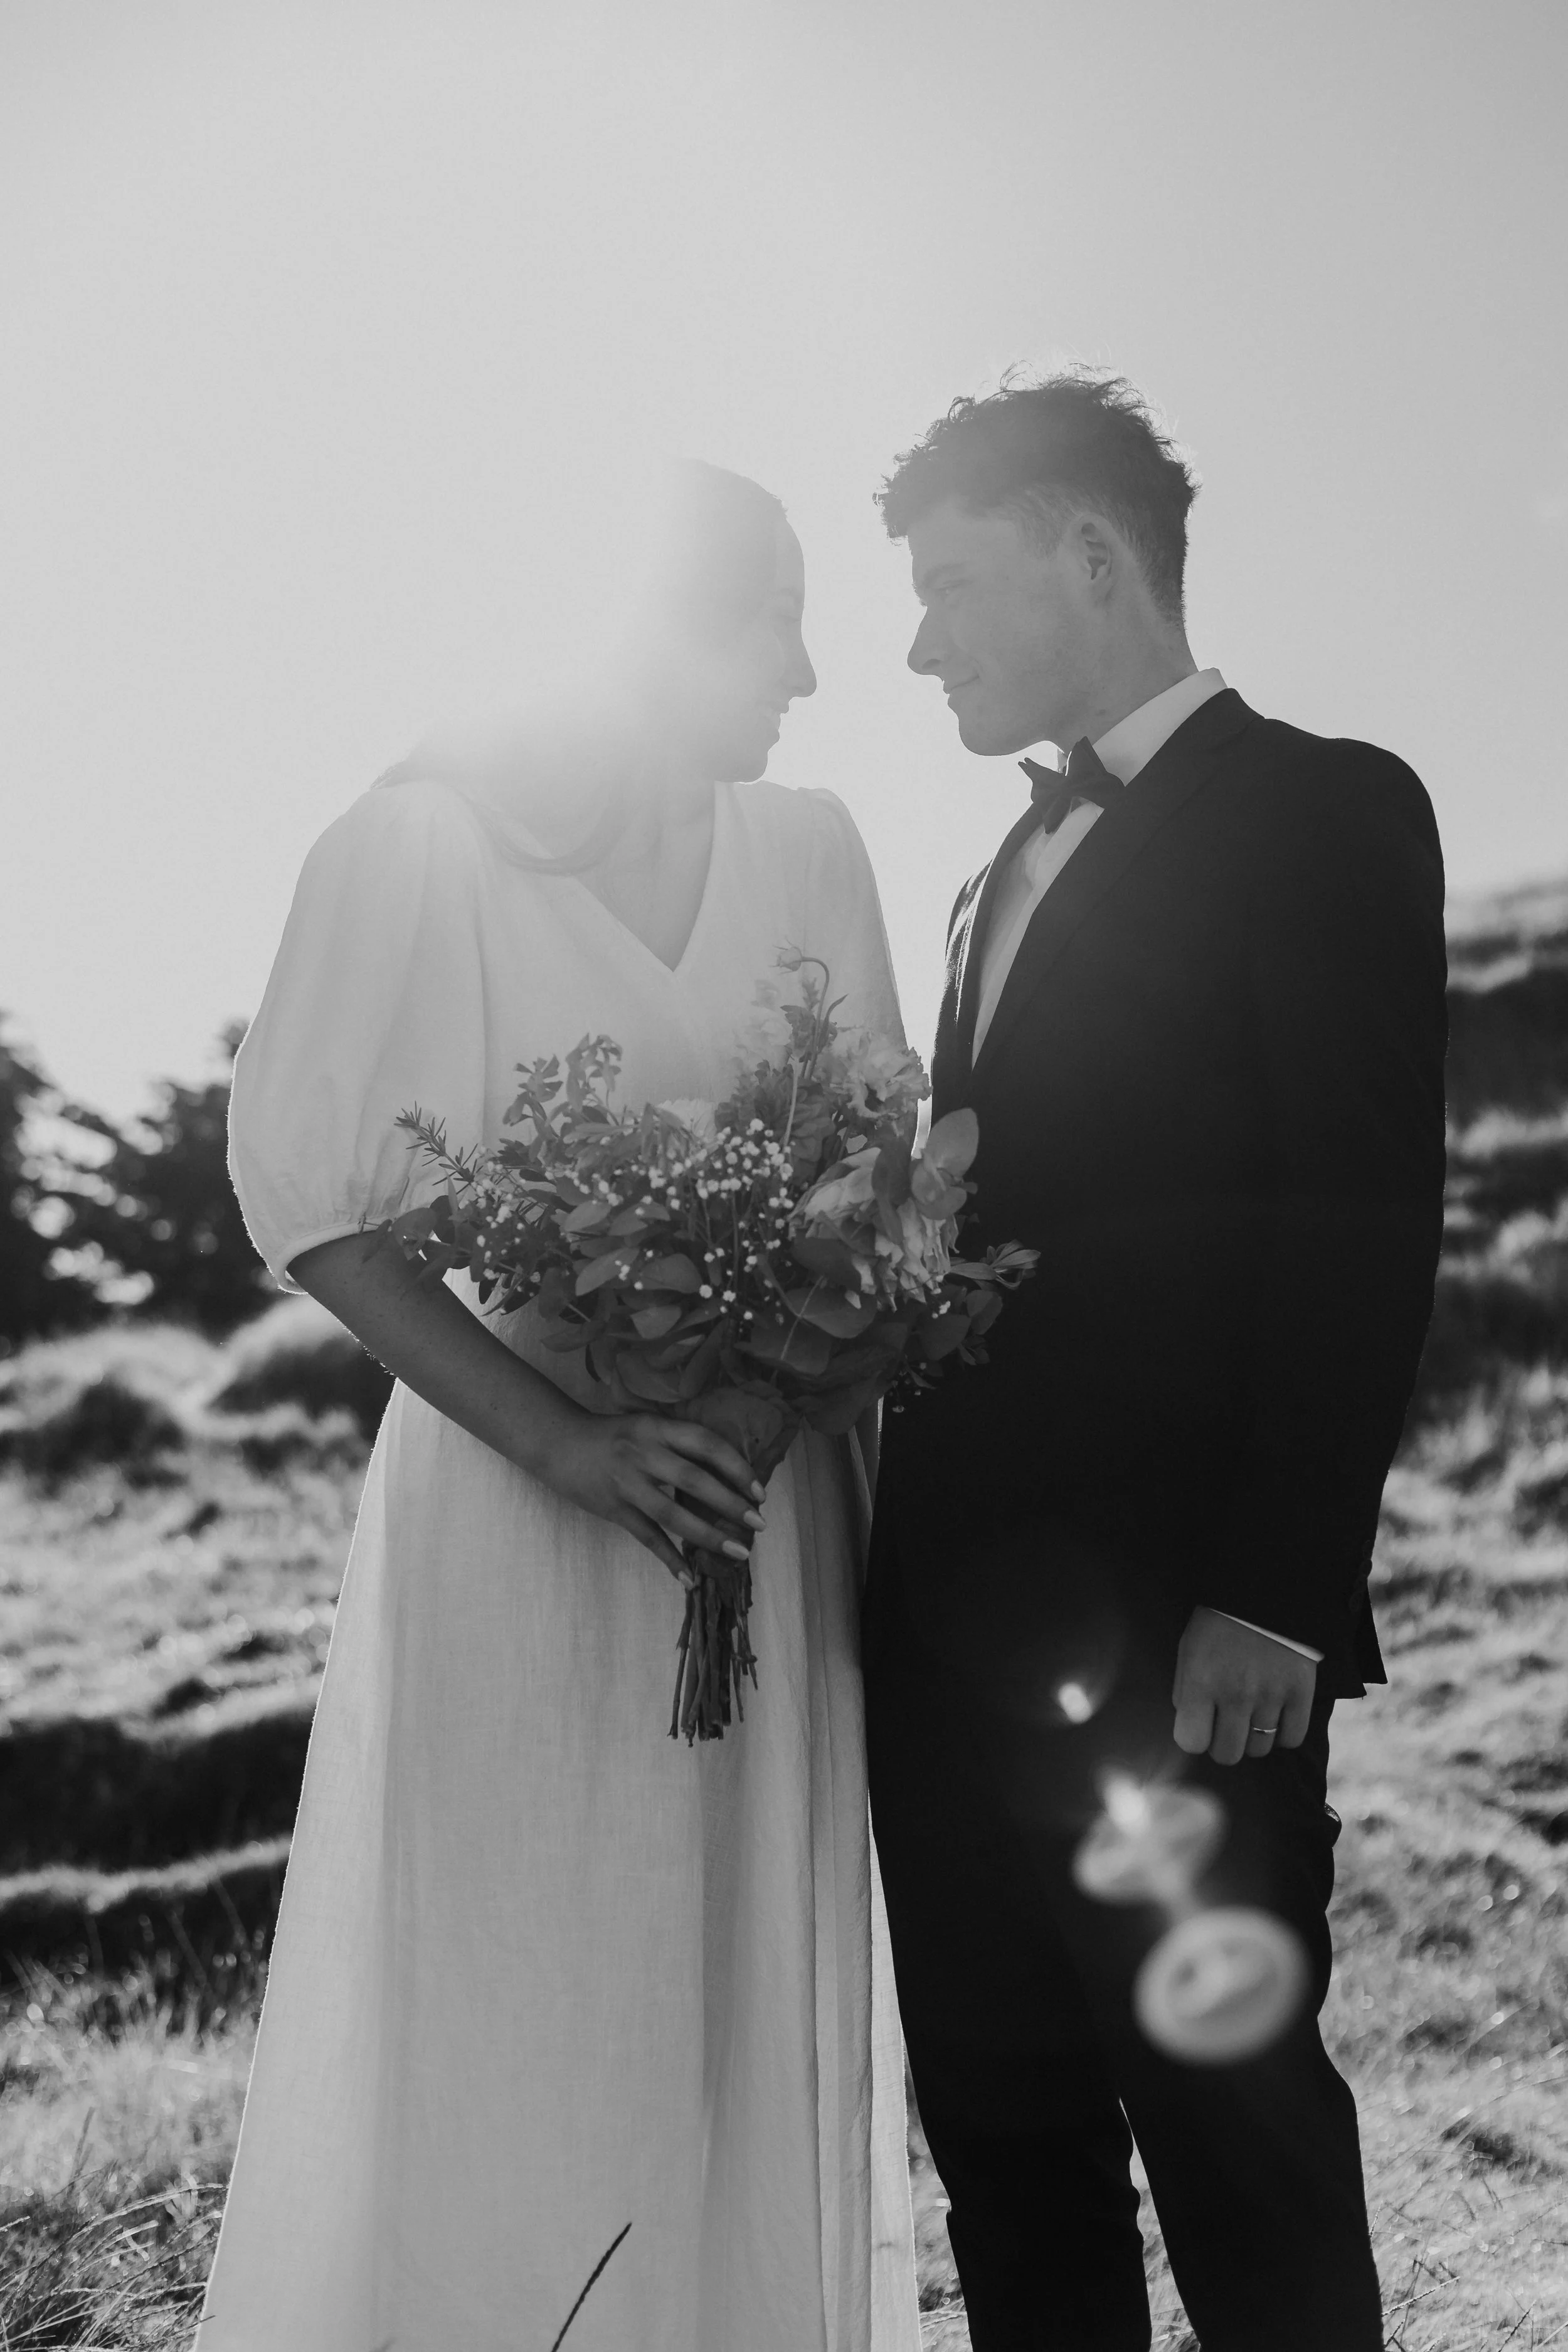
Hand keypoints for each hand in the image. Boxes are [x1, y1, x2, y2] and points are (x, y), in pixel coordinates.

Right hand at [545, 1411, 766, 1579]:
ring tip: (738, 1552)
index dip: (736, 1466)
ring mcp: (626, 1483)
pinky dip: (669, 1558)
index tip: (760, 1490)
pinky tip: (689, 1577)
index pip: (706, 1443)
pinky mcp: (613, 1508)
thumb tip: (726, 1474)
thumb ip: (679, 1443)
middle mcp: (643, 1453)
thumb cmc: (612, 1436)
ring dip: (708, 1536)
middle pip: (694, 1480)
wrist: (559, 1443)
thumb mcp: (647, 1426)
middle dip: (731, 1503)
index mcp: (657, 1428)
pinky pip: (646, 1537)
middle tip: (759, 1524)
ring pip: (672, 1514)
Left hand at [1171, 1606, 1315, 1765]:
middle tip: (1228, 1722)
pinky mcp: (1301, 1693)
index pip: (1191, 1742)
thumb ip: (1186, 1691)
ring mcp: (1271, 1695)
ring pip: (1260, 1749)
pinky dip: (1283, 1733)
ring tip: (1253, 1712)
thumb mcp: (1188, 1649)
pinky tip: (1276, 1713)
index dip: (1196, 1735)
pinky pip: (1291, 1738)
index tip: (1201, 1724)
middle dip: (1224, 1742)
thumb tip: (1194, 1727)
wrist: (1265, 1590)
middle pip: (1227, 1754)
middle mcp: (1235, 1694)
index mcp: (1201, 1681)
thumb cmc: (1219, 1622)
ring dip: (1253, 1737)